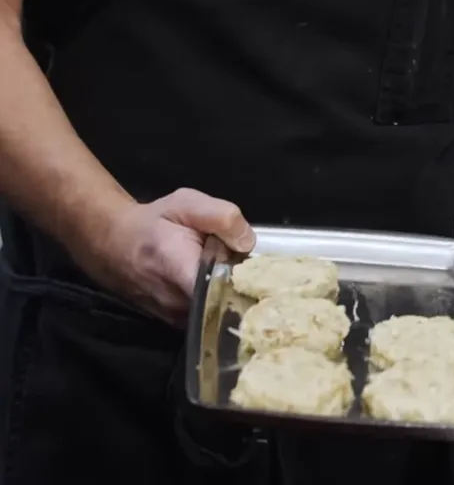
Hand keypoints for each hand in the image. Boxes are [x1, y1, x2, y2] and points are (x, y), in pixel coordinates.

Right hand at [90, 188, 255, 324]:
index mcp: (180, 270)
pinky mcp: (177, 323)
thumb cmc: (153, 222)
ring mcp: (176, 318)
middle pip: (227, 304)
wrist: (113, 242)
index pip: (221, 290)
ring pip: (218, 313)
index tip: (264, 277)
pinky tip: (221, 286)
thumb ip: (222, 217)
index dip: (247, 285)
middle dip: (244, 289)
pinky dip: (218, 303)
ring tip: (235, 277)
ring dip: (231, 297)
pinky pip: (208, 317)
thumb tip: (247, 242)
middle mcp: (178, 302)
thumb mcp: (187, 203)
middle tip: (254, 272)